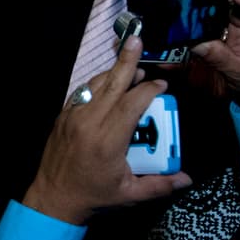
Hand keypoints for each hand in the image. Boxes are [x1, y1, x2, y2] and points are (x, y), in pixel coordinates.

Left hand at [24, 35, 190, 225]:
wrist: (52, 198)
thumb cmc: (93, 196)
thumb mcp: (129, 194)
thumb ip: (160, 185)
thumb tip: (187, 178)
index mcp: (107, 141)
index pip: (131, 104)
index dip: (148, 90)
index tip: (162, 85)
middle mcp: (89, 123)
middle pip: (112, 84)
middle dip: (127, 61)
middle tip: (138, 40)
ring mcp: (72, 117)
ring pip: (95, 85)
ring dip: (113, 72)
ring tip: (130, 64)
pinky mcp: (62, 117)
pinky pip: (82, 93)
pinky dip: (97, 84)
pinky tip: (108, 82)